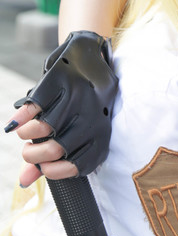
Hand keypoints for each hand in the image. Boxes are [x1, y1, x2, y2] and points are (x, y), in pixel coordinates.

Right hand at [4, 31, 118, 184]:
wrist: (89, 54)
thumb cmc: (80, 101)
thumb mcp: (75, 127)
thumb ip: (51, 157)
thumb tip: (24, 182)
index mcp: (102, 131)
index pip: (82, 164)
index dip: (57, 171)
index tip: (43, 169)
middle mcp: (93, 115)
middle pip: (58, 148)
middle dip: (34, 155)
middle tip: (27, 150)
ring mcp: (78, 95)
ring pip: (45, 127)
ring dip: (27, 134)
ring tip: (25, 133)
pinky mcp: (61, 78)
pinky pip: (35, 104)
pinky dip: (21, 116)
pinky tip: (18, 121)